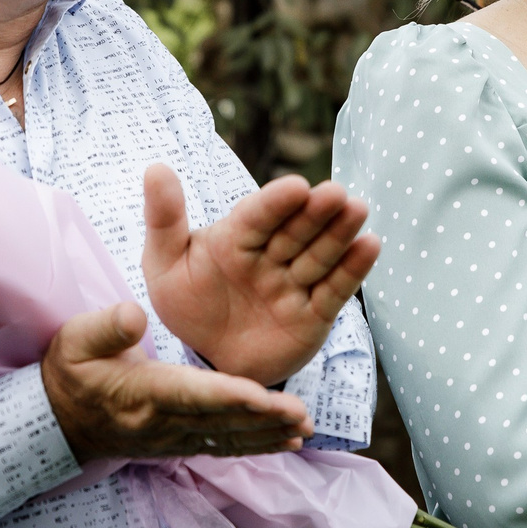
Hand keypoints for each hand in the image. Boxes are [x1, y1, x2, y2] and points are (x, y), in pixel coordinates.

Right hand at [42, 301, 314, 461]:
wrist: (59, 422)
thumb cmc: (71, 372)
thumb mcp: (74, 340)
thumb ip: (106, 328)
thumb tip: (135, 315)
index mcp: (141, 392)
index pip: (190, 394)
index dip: (227, 396)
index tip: (261, 395)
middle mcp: (163, 422)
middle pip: (219, 421)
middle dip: (262, 420)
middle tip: (302, 416)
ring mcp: (173, 438)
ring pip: (227, 438)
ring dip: (267, 436)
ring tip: (304, 429)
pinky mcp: (181, 444)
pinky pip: (223, 447)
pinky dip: (257, 446)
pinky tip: (287, 442)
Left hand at [142, 165, 380, 386]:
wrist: (209, 361)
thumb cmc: (188, 304)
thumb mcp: (165, 264)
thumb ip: (164, 219)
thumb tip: (155, 166)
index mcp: (236, 238)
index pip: (257, 216)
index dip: (275, 203)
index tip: (295, 187)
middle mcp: (271, 256)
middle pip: (296, 231)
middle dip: (316, 213)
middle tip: (335, 194)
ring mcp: (295, 284)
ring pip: (320, 255)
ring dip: (340, 232)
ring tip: (357, 208)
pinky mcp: (314, 315)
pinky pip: (334, 291)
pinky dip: (353, 269)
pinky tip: (370, 244)